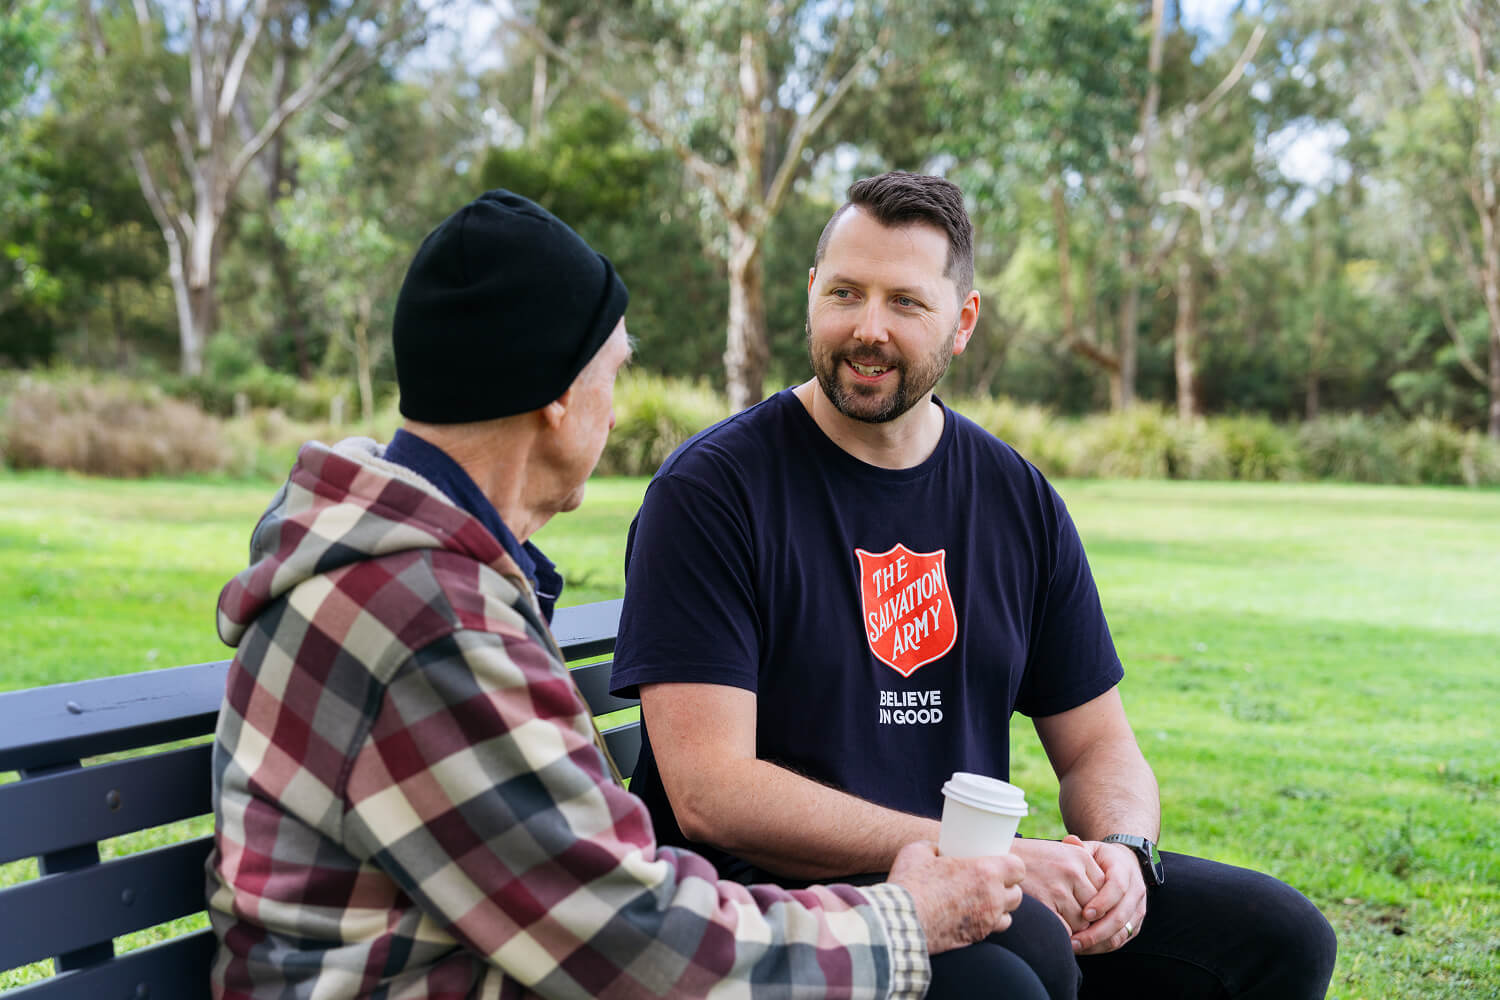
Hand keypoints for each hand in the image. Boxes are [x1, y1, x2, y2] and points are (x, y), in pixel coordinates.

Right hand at [887, 841, 1025, 953]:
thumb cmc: (910, 883)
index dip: (1012, 866)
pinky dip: (988, 924)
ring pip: (1008, 916)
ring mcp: (986, 921)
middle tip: (991, 882)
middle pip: (1017, 894)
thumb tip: (937, 849)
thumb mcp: (917, 851)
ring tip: (984, 901)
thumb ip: (933, 847)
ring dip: (1000, 908)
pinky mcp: (976, 938)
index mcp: (984, 872)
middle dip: (1008, 887)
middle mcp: (992, 898)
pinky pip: (992, 931)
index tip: (1001, 864)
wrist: (900, 921)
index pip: (1018, 868)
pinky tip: (973, 916)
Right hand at [1009, 836, 1107, 933]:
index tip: (1082, 902)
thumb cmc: (1031, 856)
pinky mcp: (1044, 903)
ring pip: (1082, 922)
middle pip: (1096, 907)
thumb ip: (1082, 866)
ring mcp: (1058, 888)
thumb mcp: (1060, 851)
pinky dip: (1060, 932)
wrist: (998, 855)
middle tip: (1072, 915)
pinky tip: (1050, 922)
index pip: (1105, 889)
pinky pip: (1064, 929)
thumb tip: (1104, 890)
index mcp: (1081, 855)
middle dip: (1086, 916)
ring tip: (1059, 918)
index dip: (1096, 900)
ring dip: (1072, 926)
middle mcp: (1073, 871)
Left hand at [1063, 835, 1147, 954]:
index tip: (1084, 913)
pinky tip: (1084, 949)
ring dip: (1099, 942)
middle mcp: (1136, 890)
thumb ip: (1079, 847)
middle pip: (1121, 915)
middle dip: (1097, 931)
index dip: (1102, 902)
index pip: (1117, 887)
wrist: (1124, 865)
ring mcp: (1138, 908)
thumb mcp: (1092, 849)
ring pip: (1122, 932)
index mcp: (1124, 869)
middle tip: (1074, 939)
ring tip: (1075, 947)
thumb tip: (1070, 842)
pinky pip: (1122, 940)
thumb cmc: (1100, 858)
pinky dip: (1103, 946)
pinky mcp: (1135, 923)